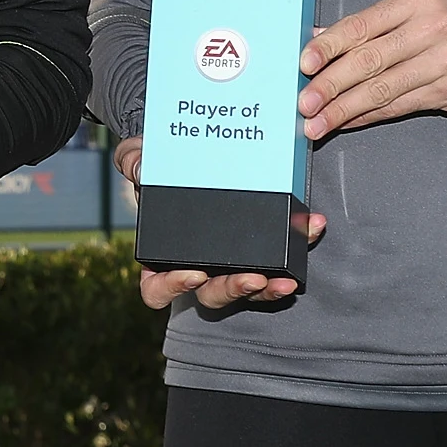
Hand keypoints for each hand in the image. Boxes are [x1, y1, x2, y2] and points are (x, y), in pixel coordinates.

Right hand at [115, 136, 325, 310]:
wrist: (191, 151)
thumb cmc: (158, 163)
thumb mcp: (139, 157)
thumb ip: (133, 161)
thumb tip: (140, 169)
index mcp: (162, 255)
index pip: (158, 289)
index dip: (174, 288)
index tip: (194, 273)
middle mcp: (197, 266)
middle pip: (211, 296)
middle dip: (233, 290)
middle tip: (252, 278)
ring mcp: (231, 261)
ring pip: (250, 290)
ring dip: (269, 290)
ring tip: (286, 279)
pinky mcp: (262, 246)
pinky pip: (281, 258)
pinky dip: (299, 246)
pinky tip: (313, 228)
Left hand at [298, 0, 446, 138]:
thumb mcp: (415, 8)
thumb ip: (369, 23)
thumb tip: (319, 37)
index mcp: (414, 1)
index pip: (361, 25)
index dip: (329, 47)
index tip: (304, 64)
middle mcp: (429, 29)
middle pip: (368, 60)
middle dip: (330, 85)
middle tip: (304, 103)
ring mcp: (441, 62)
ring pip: (382, 89)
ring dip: (344, 109)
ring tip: (317, 123)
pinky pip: (399, 106)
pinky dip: (369, 116)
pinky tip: (348, 122)